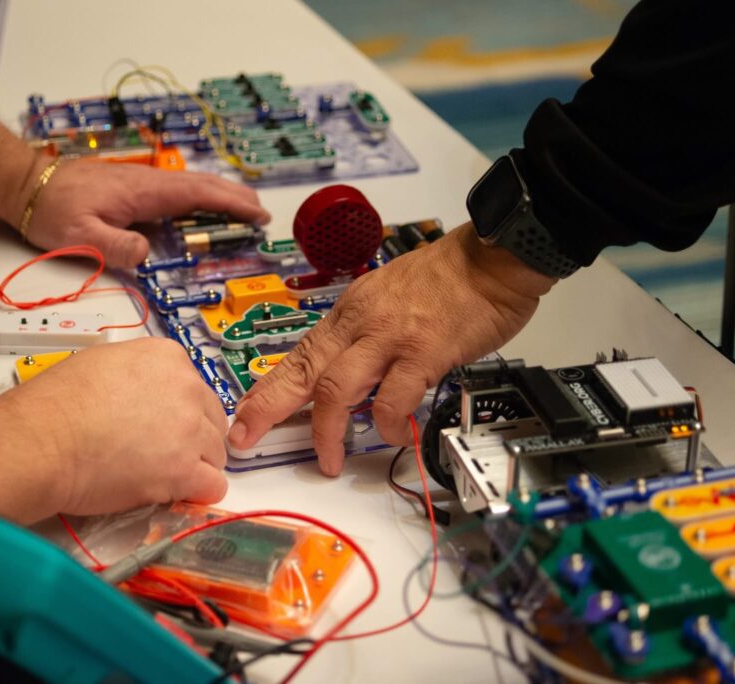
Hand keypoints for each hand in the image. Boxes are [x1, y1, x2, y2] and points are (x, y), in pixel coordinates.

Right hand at [0, 337, 229, 513]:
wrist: (42, 441)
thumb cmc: (56, 405)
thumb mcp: (101, 363)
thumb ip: (137, 375)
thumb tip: (141, 391)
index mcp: (166, 358)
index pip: (196, 389)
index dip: (181, 413)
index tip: (163, 426)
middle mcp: (186, 388)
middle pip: (212, 421)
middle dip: (193, 439)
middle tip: (161, 454)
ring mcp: (189, 430)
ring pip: (215, 454)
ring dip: (194, 466)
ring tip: (159, 475)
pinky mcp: (184, 470)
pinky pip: (212, 486)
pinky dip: (196, 493)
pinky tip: (172, 493)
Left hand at [22, 160, 270, 266]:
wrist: (26, 184)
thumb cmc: (51, 209)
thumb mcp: (80, 237)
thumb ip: (116, 246)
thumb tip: (146, 253)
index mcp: (142, 192)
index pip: (197, 194)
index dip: (230, 203)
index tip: (256, 214)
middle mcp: (147, 183)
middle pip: (201, 186)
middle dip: (234, 197)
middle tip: (261, 213)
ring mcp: (140, 183)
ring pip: (190, 186)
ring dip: (219, 196)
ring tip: (242, 209)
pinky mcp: (132, 189)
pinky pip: (175, 192)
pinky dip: (198, 198)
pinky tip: (202, 208)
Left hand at [227, 223, 557, 475]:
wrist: (491, 259)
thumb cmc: (446, 281)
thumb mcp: (387, 301)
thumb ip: (365, 337)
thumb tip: (349, 375)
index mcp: (349, 314)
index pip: (297, 356)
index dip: (266, 389)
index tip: (243, 417)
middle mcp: (360, 325)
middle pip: (303, 371)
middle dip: (269, 408)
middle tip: (247, 438)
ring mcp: (389, 338)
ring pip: (337, 388)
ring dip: (327, 430)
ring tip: (329, 460)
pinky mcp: (423, 352)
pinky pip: (394, 398)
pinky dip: (388, 424)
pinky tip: (394, 435)